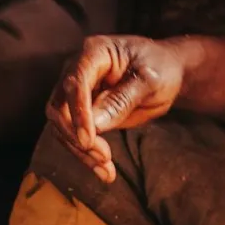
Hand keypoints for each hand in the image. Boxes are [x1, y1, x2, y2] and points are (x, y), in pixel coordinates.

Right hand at [46, 35, 186, 181]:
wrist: (165, 74)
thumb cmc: (160, 69)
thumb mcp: (150, 81)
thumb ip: (123, 99)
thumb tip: (95, 124)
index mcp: (94, 53)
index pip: (75, 83)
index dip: (78, 113)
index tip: (88, 141)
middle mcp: (77, 71)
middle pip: (59, 107)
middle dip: (77, 136)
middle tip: (104, 158)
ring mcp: (76, 93)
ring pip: (62, 126)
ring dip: (80, 151)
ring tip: (107, 171)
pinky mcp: (81, 113)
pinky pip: (73, 136)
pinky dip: (86, 155)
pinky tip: (105, 171)